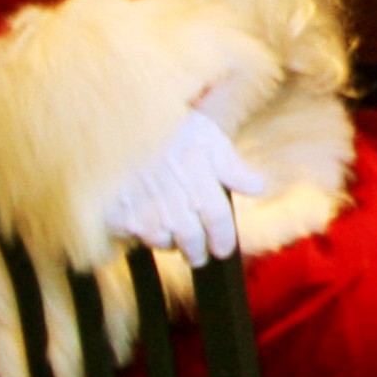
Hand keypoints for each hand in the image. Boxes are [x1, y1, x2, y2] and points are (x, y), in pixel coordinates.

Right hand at [101, 110, 264, 267]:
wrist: (127, 121)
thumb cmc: (174, 132)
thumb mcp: (209, 139)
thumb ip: (233, 167)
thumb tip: (258, 188)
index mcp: (195, 170)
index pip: (216, 216)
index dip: (223, 238)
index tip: (223, 250)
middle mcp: (169, 188)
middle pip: (190, 236)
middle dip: (197, 250)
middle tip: (200, 255)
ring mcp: (141, 200)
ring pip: (163, 239)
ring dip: (171, 243)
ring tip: (175, 236)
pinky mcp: (118, 208)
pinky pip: (135, 234)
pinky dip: (144, 234)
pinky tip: (150, 223)